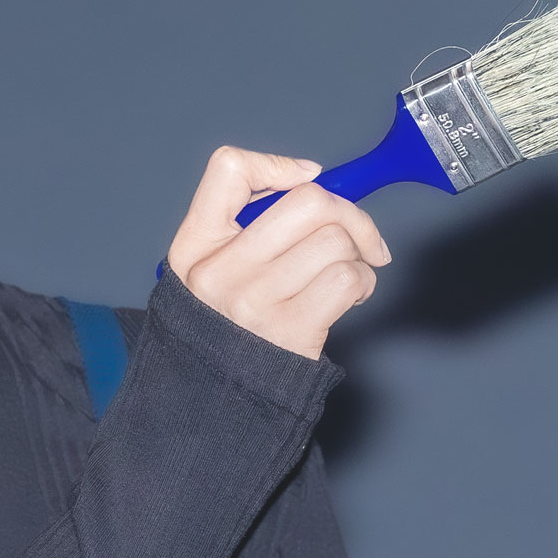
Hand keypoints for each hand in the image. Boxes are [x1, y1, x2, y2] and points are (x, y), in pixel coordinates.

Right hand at [164, 148, 390, 359]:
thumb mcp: (213, 263)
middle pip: (308, 203)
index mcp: (195, 244)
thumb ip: (248, 219)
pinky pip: (349, 279)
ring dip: (357, 254)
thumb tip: (311, 176)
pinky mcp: (293, 330)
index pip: (228, 170)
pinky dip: (362, 282)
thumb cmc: (229, 317)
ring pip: (336, 241)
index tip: (305, 180)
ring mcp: (256, 302)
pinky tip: (348, 295)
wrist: (220, 391)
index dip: (277, 166)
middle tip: (354, 232)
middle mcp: (220, 270)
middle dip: (348, 212)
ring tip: (343, 272)